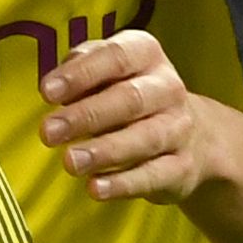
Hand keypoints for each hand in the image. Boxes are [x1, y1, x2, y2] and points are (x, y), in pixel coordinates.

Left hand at [40, 27, 222, 201]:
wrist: (196, 134)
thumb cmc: (132, 95)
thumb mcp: (108, 70)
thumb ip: (80, 68)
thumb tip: (53, 86)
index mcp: (146, 55)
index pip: (115, 58)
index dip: (81, 74)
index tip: (47, 92)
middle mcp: (167, 88)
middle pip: (129, 99)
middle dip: (86, 116)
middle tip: (49, 132)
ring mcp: (179, 128)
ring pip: (145, 138)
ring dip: (104, 151)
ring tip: (71, 162)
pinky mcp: (182, 167)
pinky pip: (154, 175)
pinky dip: (124, 183)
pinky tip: (96, 188)